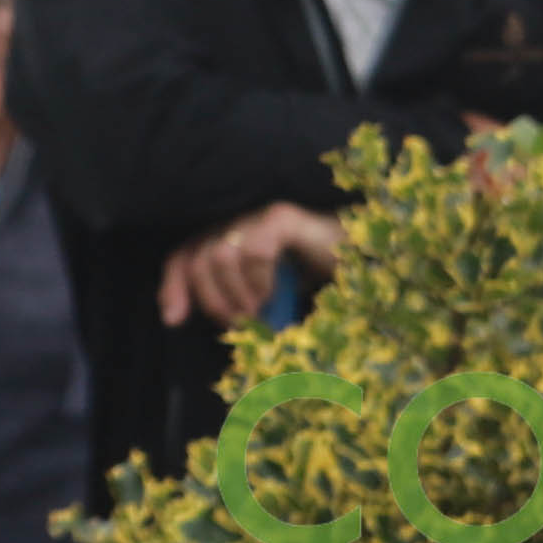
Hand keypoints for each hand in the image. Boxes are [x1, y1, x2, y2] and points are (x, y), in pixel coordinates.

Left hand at [159, 202, 345, 326]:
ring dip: (237, 293)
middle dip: (212, 300)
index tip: (174, 320)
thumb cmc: (319, 283)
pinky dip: (259, 279)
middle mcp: (236, 222)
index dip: (173, 287)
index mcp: (228, 240)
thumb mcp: (270, 299)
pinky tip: (274, 293)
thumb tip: (216, 326)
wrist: (370, 263)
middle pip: (197, 259)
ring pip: (219, 255)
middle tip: (239, 324)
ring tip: (259, 311)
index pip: (183, 257)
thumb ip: (243, 306)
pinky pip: (253, 249)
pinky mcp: (282, 217)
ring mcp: (257, 216)